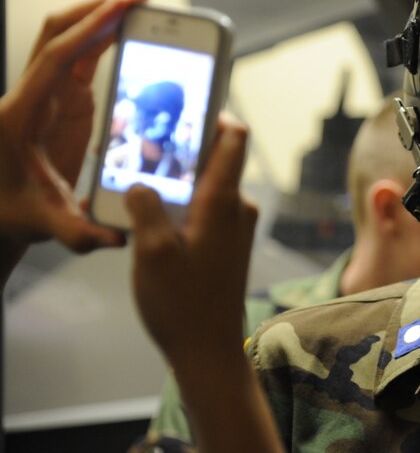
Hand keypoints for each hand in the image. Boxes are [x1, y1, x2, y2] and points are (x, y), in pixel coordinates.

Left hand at [0, 0, 148, 273]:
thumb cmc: (10, 214)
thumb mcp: (44, 225)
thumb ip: (79, 232)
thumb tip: (118, 235)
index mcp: (21, 113)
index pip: (57, 57)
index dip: (90, 28)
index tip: (123, 6)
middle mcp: (29, 95)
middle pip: (57, 32)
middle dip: (96, 7)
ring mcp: (44, 95)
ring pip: (66, 38)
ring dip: (99, 17)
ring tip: (138, 5)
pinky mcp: (59, 102)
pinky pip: (78, 58)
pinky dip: (101, 39)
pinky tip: (128, 33)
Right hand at [127, 118, 257, 366]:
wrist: (209, 350)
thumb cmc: (183, 303)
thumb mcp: (151, 252)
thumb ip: (145, 207)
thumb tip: (139, 182)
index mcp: (224, 201)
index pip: (234, 138)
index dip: (212, 116)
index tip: (181, 112)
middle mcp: (238, 207)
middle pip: (214, 160)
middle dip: (180, 153)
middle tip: (142, 156)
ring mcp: (236, 226)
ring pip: (206, 186)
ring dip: (177, 184)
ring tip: (139, 190)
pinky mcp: (229, 242)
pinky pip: (207, 209)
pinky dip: (183, 207)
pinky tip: (154, 222)